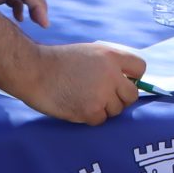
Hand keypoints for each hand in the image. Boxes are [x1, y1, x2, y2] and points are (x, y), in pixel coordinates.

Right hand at [15, 41, 146, 123]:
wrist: (33, 70)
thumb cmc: (58, 62)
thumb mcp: (89, 52)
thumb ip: (109, 64)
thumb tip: (127, 81)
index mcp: (111, 55)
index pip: (140, 68)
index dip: (132, 78)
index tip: (122, 83)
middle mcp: (111, 73)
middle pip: (131, 95)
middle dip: (119, 99)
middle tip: (102, 97)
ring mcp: (102, 93)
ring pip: (116, 110)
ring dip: (103, 109)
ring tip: (83, 98)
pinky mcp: (91, 110)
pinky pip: (101, 120)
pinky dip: (90, 117)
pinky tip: (76, 105)